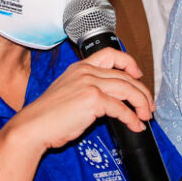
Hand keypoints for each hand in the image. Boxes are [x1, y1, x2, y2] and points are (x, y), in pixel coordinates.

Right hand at [9, 48, 151, 151]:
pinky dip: (131, 118)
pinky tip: (134, 126)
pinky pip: (121, 108)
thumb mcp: (68, 93)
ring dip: (141, 103)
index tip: (138, 75)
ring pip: (127, 89)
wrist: (33, 126)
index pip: (111, 54)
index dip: (129, 63)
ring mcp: (89, 83)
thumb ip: (88, 89)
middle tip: (148, 106)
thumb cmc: (48, 116)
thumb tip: (110, 101)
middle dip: (142, 92)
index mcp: (80, 67)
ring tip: (145, 116)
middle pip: (125, 75)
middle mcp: (86, 71)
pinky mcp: (92, 99)